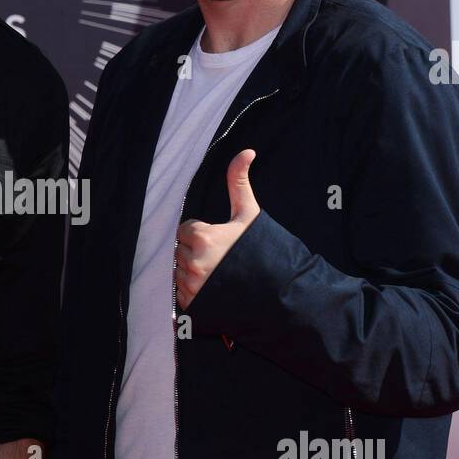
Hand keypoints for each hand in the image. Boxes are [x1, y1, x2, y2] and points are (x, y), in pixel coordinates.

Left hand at [175, 149, 259, 308]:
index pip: (184, 229)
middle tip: (220, 257)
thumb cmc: (263, 250)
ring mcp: (192, 287)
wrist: (278, 293)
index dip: (201, 232)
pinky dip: (192, 291)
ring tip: (219, 274)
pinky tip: (214, 290)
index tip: (219, 239)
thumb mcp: (250, 215)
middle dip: (196, 251)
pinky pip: (181, 294)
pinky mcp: (193, 306)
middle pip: (180, 250)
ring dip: (193, 271)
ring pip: (179, 272)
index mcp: (203, 238)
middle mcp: (193, 263)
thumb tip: (246, 151)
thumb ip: (239, 183)